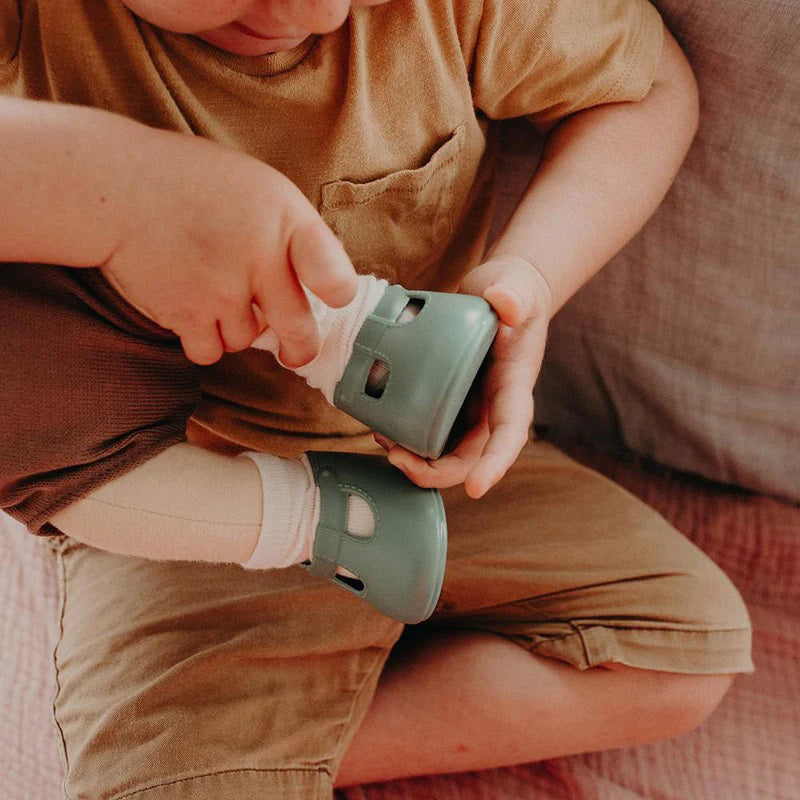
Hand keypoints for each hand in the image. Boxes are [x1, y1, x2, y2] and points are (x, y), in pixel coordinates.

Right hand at [102, 129, 356, 365]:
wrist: (116, 186)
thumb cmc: (194, 184)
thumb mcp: (260, 188)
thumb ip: (293, 234)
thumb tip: (321, 283)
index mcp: (287, 221)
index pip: (336, 278)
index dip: (338, 296)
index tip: (332, 299)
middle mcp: (260, 259)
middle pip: (299, 331)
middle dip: (300, 347)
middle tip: (296, 349)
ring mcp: (222, 290)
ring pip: (248, 341)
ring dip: (237, 328)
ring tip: (215, 293)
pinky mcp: (185, 314)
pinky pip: (210, 352)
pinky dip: (204, 341)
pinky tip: (194, 312)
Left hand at [375, 255, 551, 497]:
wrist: (499, 293)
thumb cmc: (513, 291)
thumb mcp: (517, 287)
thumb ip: (514, 294)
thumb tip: (504, 302)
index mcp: (513, 387)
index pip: (511, 433)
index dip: (495, 463)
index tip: (477, 489)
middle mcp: (492, 407)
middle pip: (470, 457)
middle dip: (437, 472)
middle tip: (398, 460)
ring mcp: (469, 407)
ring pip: (446, 452)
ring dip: (417, 462)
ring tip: (383, 442)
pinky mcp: (447, 400)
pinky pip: (429, 432)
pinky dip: (407, 439)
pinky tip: (382, 429)